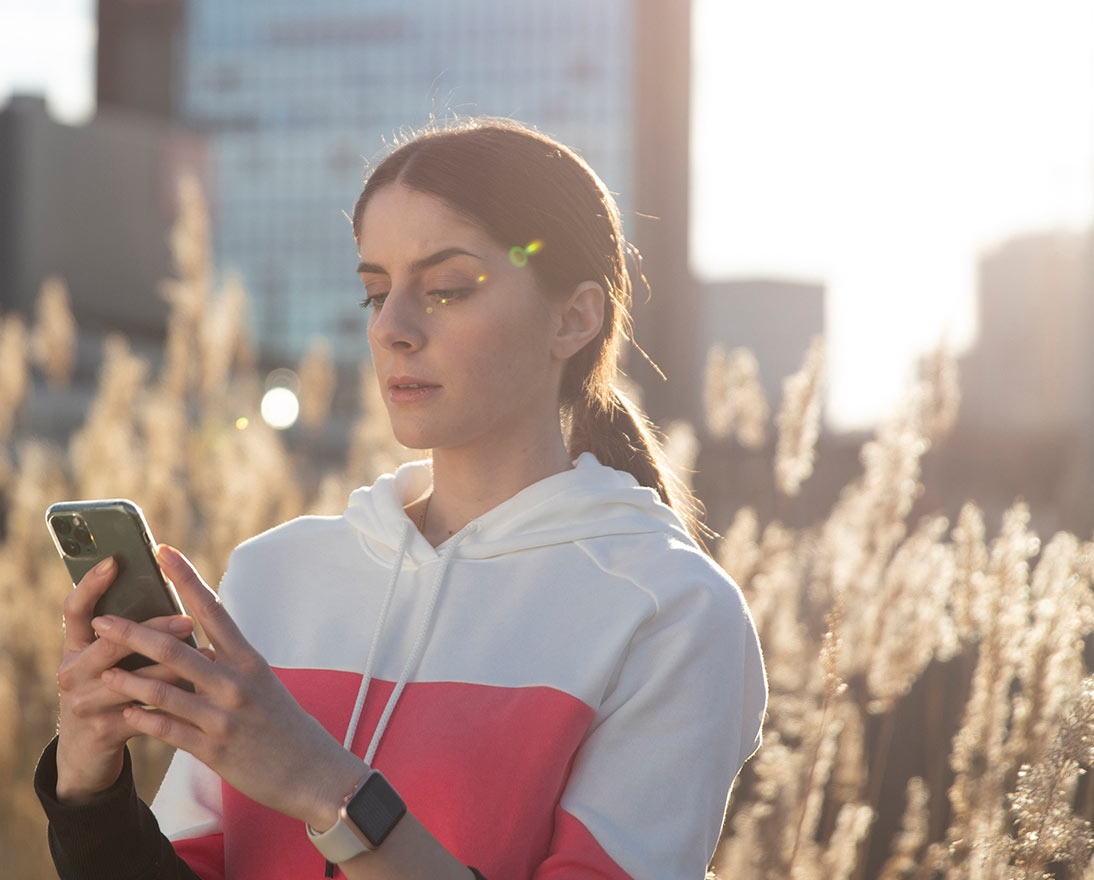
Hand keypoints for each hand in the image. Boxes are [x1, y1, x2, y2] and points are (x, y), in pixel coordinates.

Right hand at [56, 556, 197, 802]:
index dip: (92, 584)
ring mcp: (85, 702)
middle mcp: (73, 671)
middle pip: (110, 643)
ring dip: (171, 668)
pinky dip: (173, 702)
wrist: (87, 751)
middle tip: (186, 620)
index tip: (116, 560)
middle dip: (152, 630)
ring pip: (132, 680)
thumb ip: (133, 632)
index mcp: (76, 646)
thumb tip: (174, 587)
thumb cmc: (110, 690)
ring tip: (205, 656)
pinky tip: (198, 692)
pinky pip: (143, 713)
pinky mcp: (103, 731)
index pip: (76, 608)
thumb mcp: (112, 659)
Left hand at [93, 544, 365, 828]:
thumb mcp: (264, 685)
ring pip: (164, 691)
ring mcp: (223, 717)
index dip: (186, 579)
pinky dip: (142, 720)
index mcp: (249, 660)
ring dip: (127, 679)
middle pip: (176, 649)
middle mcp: (236, 683)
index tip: (163, 552)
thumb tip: (196, 648)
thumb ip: (229, 666)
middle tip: (102, 620)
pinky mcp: (213, 749)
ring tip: (100, 671)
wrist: (313, 773)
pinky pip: (167, 730)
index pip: (213, 609)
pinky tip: (122, 714)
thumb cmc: (286, 726)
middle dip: (133, 633)